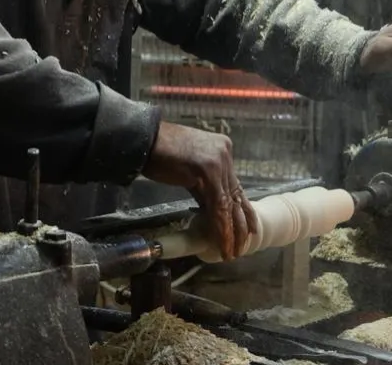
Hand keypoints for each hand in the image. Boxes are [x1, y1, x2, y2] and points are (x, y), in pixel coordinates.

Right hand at [141, 122, 257, 259]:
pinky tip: (221, 243)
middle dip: (240, 224)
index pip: (235, 186)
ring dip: (231, 231)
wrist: (142, 140)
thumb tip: (209, 205)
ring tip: (232, 251)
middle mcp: (225, 154)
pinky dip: (219, 227)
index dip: (242, 210)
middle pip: (235, 195)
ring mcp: (218, 162)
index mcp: (222, 149)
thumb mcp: (189, 167)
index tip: (248, 228)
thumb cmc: (159, 152)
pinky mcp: (209, 172)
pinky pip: (217, 206)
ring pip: (228, 204)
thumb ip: (203, 183)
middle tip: (242, 245)